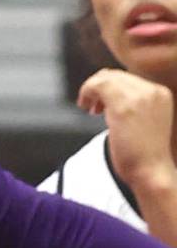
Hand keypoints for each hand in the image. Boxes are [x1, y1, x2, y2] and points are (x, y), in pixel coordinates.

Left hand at [78, 68, 176, 193]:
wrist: (151, 171)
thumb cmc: (144, 153)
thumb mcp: (142, 120)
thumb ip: (130, 103)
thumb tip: (104, 91)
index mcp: (161, 93)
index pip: (127, 78)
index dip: (109, 88)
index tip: (101, 105)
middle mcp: (153, 91)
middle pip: (115, 75)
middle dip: (99, 88)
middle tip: (92, 108)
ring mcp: (140, 97)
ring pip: (104, 78)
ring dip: (91, 90)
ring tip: (89, 108)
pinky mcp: (124, 106)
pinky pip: (97, 85)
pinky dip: (86, 92)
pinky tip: (85, 107)